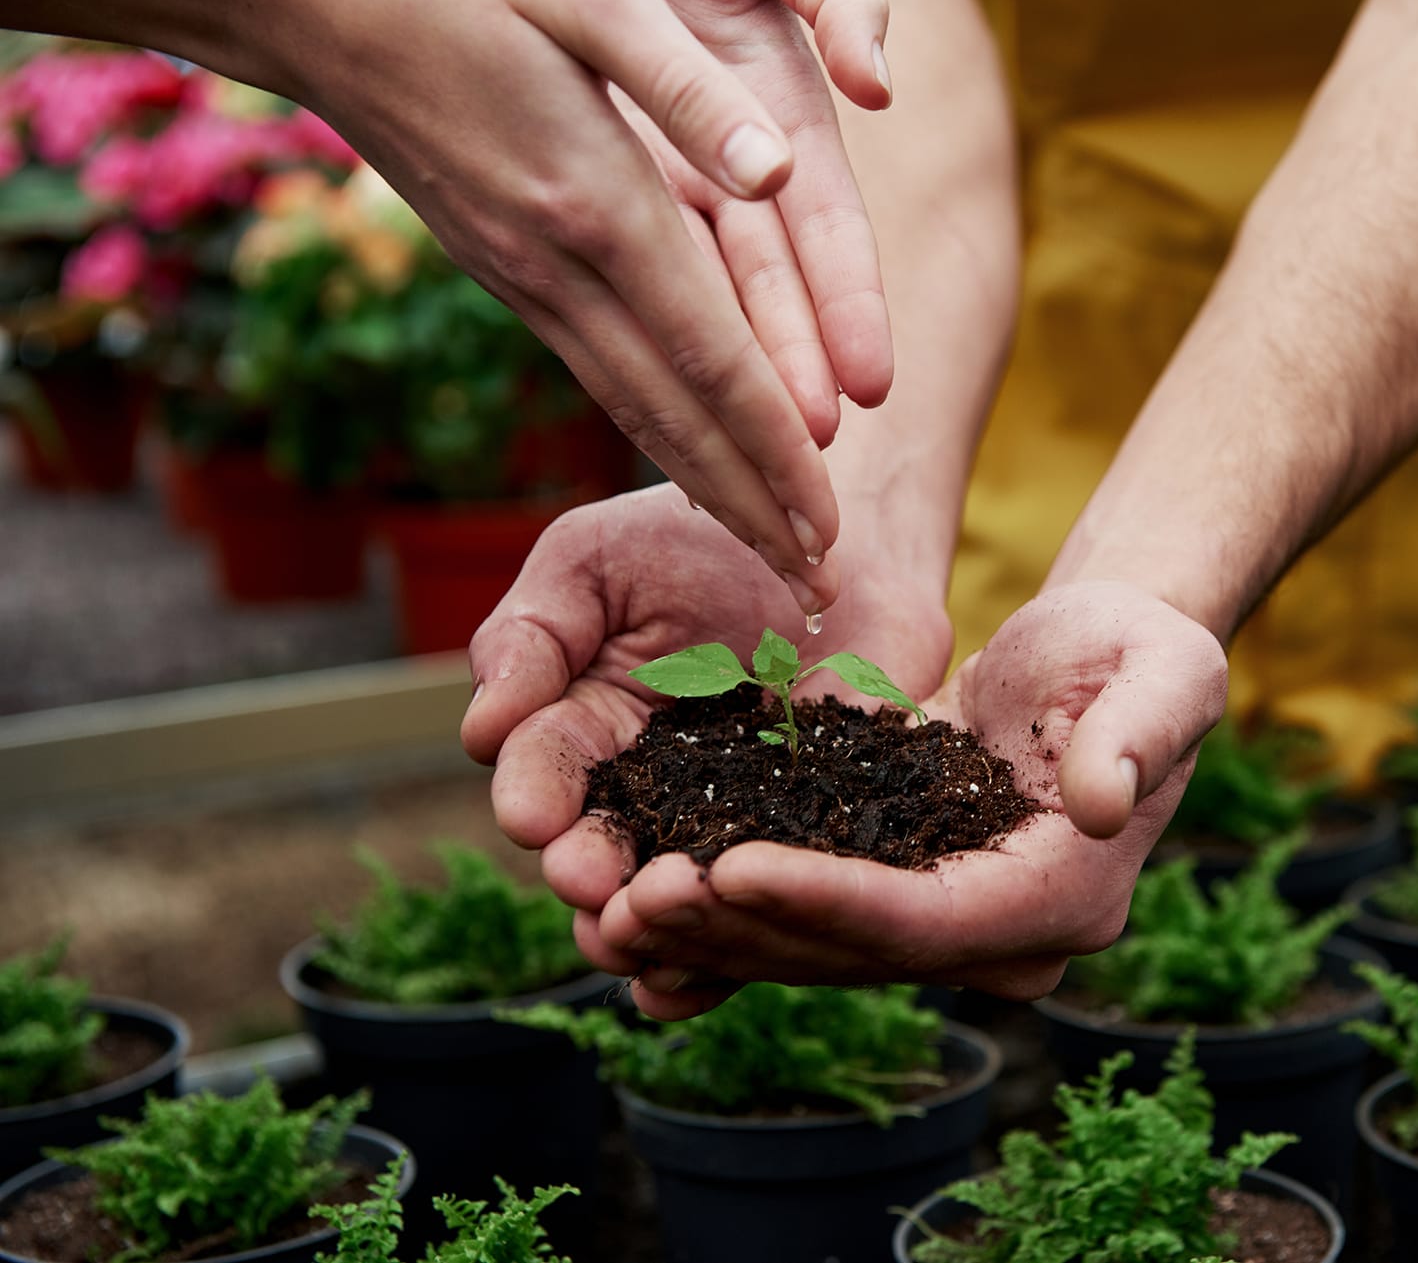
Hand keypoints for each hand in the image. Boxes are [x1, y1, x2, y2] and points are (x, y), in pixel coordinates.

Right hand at [255, 0, 895, 613]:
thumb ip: (689, 90)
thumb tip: (778, 174)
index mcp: (599, 206)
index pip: (713, 363)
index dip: (777, 455)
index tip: (828, 532)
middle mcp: (560, 268)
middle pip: (676, 419)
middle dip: (754, 509)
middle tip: (817, 592)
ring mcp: (526, 280)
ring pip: (633, 410)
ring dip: (708, 489)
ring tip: (771, 551)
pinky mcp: (508, 274)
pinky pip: (598, 375)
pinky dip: (655, 434)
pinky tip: (691, 462)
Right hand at [461, 483, 954, 984]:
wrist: (841, 537)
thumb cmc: (701, 534)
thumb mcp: (595, 563)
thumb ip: (532, 635)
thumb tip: (479, 727)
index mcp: (583, 727)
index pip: (542, 772)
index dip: (536, 796)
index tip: (535, 817)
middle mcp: (646, 792)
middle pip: (601, 854)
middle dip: (589, 873)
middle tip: (592, 886)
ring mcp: (729, 821)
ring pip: (677, 896)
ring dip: (653, 926)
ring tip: (646, 940)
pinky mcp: (811, 835)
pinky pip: (774, 898)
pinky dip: (741, 944)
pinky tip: (714, 979)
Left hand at [591, 581, 1229, 1018]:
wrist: (1106, 658)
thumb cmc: (1138, 649)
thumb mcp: (1165, 669)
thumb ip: (1141, 731)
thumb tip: (1098, 802)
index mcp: (1062, 895)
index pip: (928, 919)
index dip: (824, 900)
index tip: (728, 865)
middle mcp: (1002, 934)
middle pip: (852, 952)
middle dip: (740, 929)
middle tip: (632, 898)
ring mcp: (949, 922)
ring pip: (813, 948)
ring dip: (711, 934)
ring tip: (608, 904)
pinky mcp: (900, 891)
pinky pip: (804, 918)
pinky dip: (725, 914)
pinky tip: (639, 901)